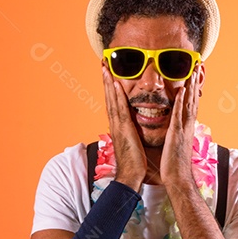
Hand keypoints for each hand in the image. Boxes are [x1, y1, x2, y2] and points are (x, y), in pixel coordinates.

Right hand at [101, 60, 146, 190]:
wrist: (131, 175)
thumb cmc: (134, 161)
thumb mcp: (133, 141)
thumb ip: (132, 131)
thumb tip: (134, 125)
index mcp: (118, 125)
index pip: (113, 101)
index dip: (110, 87)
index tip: (109, 73)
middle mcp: (115, 123)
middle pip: (109, 97)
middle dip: (106, 80)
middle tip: (103, 63)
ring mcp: (117, 125)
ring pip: (111, 100)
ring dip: (108, 83)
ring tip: (105, 67)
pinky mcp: (123, 129)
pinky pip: (119, 109)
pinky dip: (116, 96)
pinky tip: (115, 84)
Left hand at [160, 63, 203, 190]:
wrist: (177, 179)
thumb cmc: (174, 165)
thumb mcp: (176, 144)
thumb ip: (176, 134)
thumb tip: (175, 129)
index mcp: (185, 127)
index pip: (191, 104)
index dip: (193, 90)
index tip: (194, 76)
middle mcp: (187, 125)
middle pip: (193, 99)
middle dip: (195, 83)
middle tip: (198, 66)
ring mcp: (183, 129)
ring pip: (188, 104)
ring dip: (191, 87)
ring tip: (193, 71)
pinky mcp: (176, 134)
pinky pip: (178, 115)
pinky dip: (180, 102)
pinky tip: (181, 91)